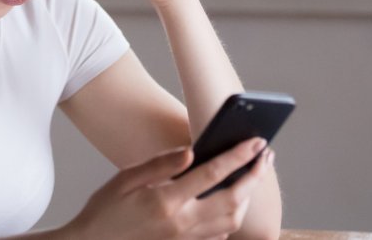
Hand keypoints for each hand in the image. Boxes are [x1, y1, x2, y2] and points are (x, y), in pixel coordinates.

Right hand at [63, 138, 273, 239]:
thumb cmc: (105, 209)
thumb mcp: (125, 178)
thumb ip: (161, 165)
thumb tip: (192, 151)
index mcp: (166, 201)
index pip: (212, 174)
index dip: (238, 156)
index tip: (256, 141)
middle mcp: (181, 223)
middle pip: (232, 200)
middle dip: (254, 176)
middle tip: (266, 156)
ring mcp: (184, 239)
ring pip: (231, 220)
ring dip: (247, 197)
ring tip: (252, 175)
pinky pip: (219, 235)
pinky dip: (232, 218)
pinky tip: (232, 203)